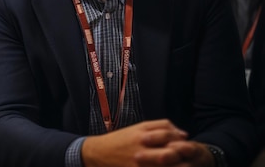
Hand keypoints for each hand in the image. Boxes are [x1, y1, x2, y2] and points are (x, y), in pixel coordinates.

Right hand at [81, 119, 199, 166]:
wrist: (98, 154)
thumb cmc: (120, 140)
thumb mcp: (138, 127)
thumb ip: (161, 126)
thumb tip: (183, 133)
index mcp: (142, 136)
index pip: (168, 136)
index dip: (180, 140)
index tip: (187, 144)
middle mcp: (142, 151)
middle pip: (169, 154)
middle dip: (182, 156)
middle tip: (190, 158)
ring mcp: (139, 166)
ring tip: (186, 166)